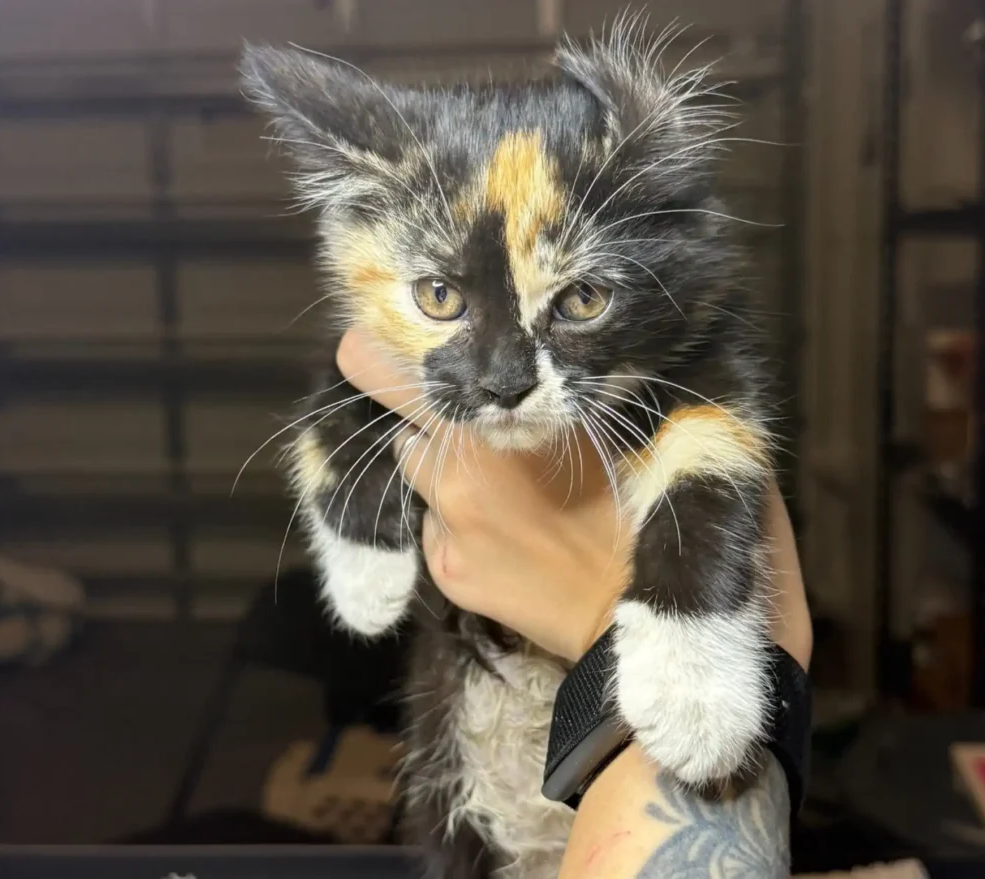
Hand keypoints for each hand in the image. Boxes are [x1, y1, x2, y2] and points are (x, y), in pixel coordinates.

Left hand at [337, 330, 811, 669]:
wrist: (626, 619)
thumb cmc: (628, 515)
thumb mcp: (602, 439)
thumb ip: (546, 404)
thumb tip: (513, 376)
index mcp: (496, 438)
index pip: (404, 385)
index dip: (374, 360)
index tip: (356, 345)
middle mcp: (456, 483)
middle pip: (409, 436)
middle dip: (433, 432)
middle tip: (480, 443)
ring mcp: (446, 535)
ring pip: (424, 486)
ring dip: (445, 482)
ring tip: (503, 500)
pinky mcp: (446, 575)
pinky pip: (436, 532)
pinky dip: (457, 527)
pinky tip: (508, 541)